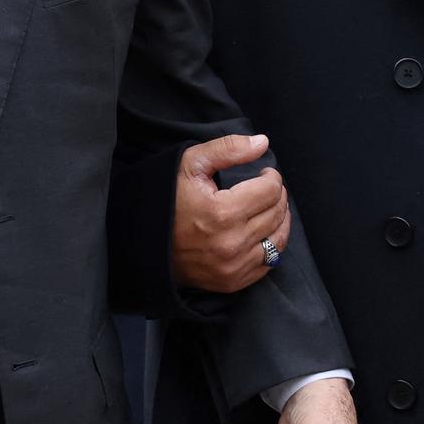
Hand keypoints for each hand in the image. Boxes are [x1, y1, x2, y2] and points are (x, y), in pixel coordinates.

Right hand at [171, 134, 289, 292]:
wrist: (143, 242)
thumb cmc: (166, 199)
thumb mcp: (190, 164)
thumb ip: (227, 149)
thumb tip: (263, 142)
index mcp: (222, 212)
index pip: (270, 191)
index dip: (271, 177)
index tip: (264, 173)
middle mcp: (231, 243)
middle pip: (277, 213)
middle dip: (277, 195)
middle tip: (266, 188)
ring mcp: (233, 267)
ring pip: (279, 239)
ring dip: (280, 219)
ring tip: (269, 207)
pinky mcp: (232, 281)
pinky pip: (269, 263)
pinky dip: (272, 244)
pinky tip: (263, 231)